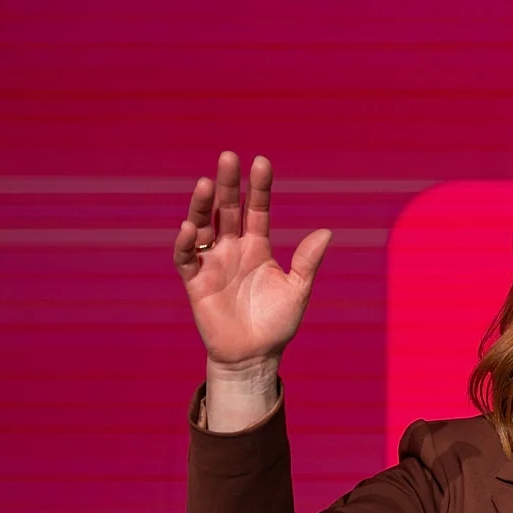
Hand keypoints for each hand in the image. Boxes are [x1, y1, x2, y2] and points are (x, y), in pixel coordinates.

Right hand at [173, 152, 331, 373]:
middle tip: (228, 157)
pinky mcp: (195, 282)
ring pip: (203, 226)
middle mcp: (232, 249)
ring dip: (202, 205)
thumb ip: (307, 261)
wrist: (254, 356)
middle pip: (227, 209)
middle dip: (228, 184)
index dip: (259, 187)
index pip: (257, 209)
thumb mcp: (298, 290)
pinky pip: (186, 257)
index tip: (261, 162)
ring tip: (207, 183)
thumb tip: (327, 231)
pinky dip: (185, 242)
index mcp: (258, 246)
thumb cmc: (276, 323)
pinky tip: (189, 226)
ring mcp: (212, 263)